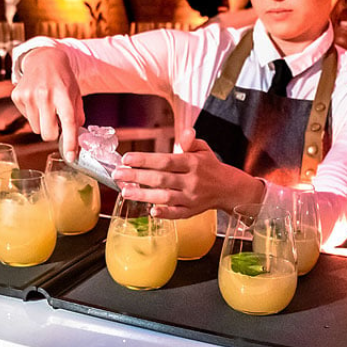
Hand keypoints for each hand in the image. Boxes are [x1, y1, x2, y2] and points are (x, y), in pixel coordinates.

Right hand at [10, 47, 84, 160]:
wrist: (44, 59)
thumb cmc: (63, 80)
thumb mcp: (75, 95)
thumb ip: (77, 117)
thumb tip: (76, 141)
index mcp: (63, 94)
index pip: (68, 123)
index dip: (70, 143)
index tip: (71, 157)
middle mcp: (45, 95)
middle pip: (47, 134)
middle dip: (53, 134)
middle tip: (57, 123)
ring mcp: (28, 95)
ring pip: (36, 129)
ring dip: (43, 124)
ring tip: (47, 108)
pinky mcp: (17, 96)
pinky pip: (27, 119)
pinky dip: (34, 115)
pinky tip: (37, 101)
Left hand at [112, 129, 265, 217]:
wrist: (228, 189)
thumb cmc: (210, 167)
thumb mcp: (203, 149)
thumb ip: (190, 141)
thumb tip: (186, 131)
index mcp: (193, 163)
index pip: (165, 161)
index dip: (145, 160)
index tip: (126, 159)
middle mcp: (192, 181)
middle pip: (161, 179)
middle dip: (136, 177)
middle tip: (117, 174)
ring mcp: (191, 198)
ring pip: (165, 197)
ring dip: (144, 196)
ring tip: (125, 191)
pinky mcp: (191, 212)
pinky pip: (176, 214)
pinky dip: (164, 213)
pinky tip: (150, 210)